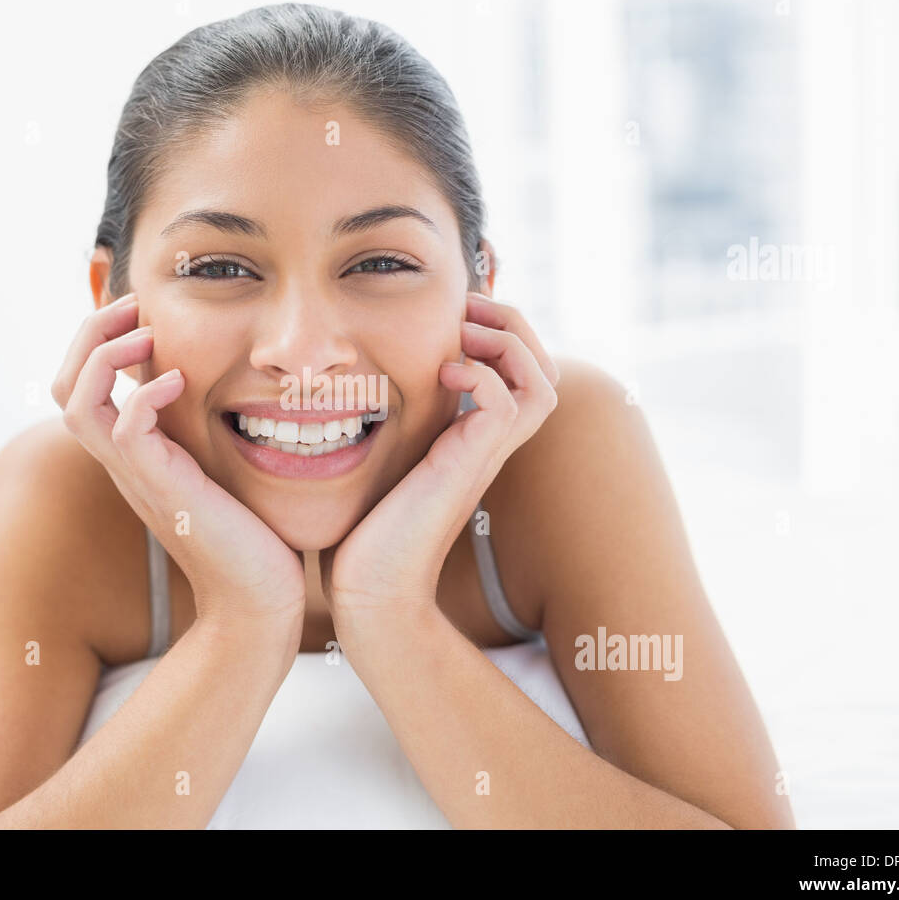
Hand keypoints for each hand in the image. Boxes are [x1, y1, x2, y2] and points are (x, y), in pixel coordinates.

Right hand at [52, 293, 306, 636]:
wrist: (257, 599)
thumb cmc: (251, 536)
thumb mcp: (221, 468)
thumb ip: (209, 434)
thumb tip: (227, 392)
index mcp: (132, 453)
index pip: (80, 384)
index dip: (99, 340)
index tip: (142, 311)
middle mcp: (122, 462)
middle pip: (63, 384)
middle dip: (90, 332)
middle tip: (134, 305)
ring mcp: (136, 476)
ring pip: (75, 401)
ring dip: (104, 355)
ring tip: (145, 333)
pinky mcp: (161, 488)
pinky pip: (124, 430)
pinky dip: (144, 394)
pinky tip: (180, 380)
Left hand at [321, 291, 559, 625]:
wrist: (368, 589)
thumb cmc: (361, 531)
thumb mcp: (376, 458)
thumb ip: (384, 421)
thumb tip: (353, 379)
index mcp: (471, 438)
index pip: (520, 372)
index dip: (499, 332)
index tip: (453, 315)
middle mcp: (487, 445)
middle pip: (545, 370)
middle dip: (513, 325)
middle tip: (466, 310)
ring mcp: (483, 456)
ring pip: (542, 382)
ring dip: (507, 342)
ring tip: (461, 335)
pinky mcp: (468, 465)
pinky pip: (509, 403)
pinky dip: (482, 373)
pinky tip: (441, 375)